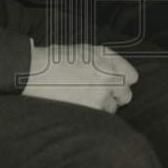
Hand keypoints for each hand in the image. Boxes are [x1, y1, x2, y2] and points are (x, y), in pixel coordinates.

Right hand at [22, 44, 137, 113]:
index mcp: (107, 59)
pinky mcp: (90, 110)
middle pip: (126, 95)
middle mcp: (107, 76)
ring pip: (111, 108)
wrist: (35, 72)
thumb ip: (107, 60)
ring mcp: (100, 95)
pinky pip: (98, 117)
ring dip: (102, 106)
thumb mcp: (86, 50)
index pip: (131, 77)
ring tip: (83, 98)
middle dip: (115, 96)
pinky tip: (78, 105)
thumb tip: (120, 73)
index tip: (116, 84)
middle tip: (99, 93)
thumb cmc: (56, 60)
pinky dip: (92, 114)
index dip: (123, 81)